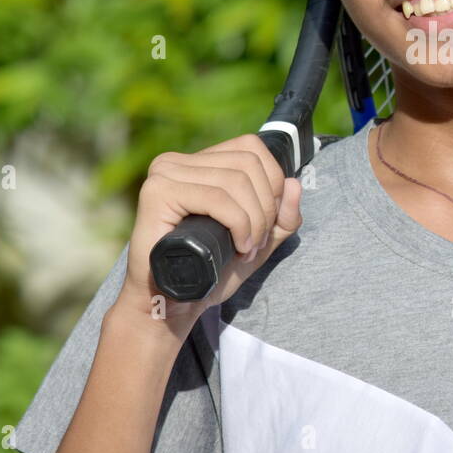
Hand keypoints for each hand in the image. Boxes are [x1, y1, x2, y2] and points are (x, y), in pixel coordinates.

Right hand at [118, 133, 303, 337]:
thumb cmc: (210, 272)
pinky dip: (239, 224)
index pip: (250, 147)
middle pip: (248, 163)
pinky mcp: (158, 193)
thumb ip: (281, 217)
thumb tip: (294, 184)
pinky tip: (237, 248)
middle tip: (256, 243)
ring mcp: (164, 174)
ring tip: (246, 250)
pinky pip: (217, 198)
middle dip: (266, 207)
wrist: (172, 305)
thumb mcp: (258, 242)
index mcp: (197, 163)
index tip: (269, 222)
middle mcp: (176, 161)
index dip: (273, 182)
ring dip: (254, 221)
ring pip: (236, 180)